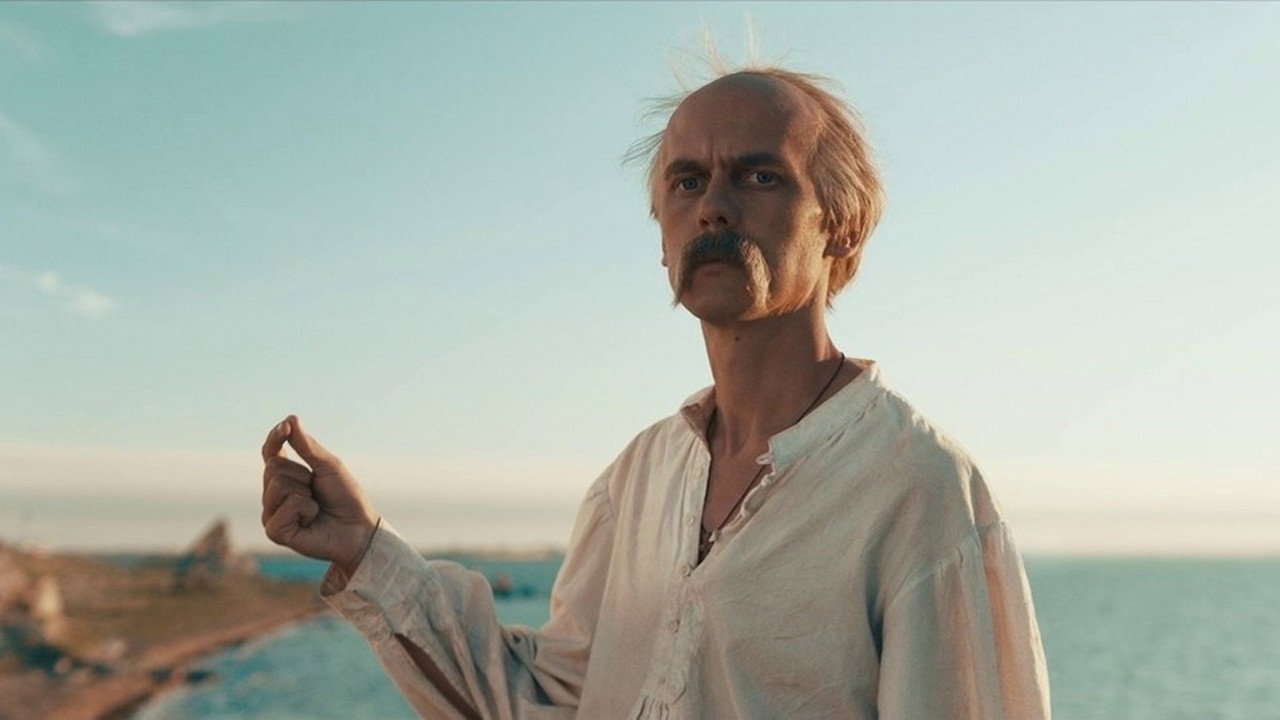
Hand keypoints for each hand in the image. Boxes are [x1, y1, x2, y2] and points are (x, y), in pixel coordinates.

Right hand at [260, 415, 378, 575]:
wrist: (359, 529)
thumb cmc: (346, 497)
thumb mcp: (329, 466)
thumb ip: (307, 447)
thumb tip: (290, 418)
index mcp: (286, 475)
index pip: (270, 452)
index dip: (275, 438)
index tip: (286, 426)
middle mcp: (274, 494)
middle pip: (273, 467)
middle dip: (303, 475)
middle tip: (317, 491)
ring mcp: (272, 513)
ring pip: (277, 486)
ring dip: (305, 494)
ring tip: (316, 507)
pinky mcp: (275, 532)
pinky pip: (283, 509)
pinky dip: (305, 510)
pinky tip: (311, 520)